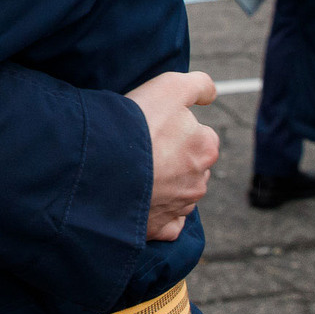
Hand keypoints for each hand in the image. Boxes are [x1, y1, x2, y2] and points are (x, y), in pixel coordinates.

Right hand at [126, 71, 219, 240]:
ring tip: (135, 172)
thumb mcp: (170, 86)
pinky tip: (143, 201)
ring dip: (164, 185)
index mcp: (206, 148)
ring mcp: (179, 208)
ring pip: (179, 193)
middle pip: (190, 166)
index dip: (176, 128)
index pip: (200, 136)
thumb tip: (210, 94)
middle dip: (173, 159)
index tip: (154, 126)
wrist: (104, 166)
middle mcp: (199, 181)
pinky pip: (167, 223)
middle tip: (142, 148)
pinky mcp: (160, 228)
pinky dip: (160, 214)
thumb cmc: (137, 124)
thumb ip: (198, 84)